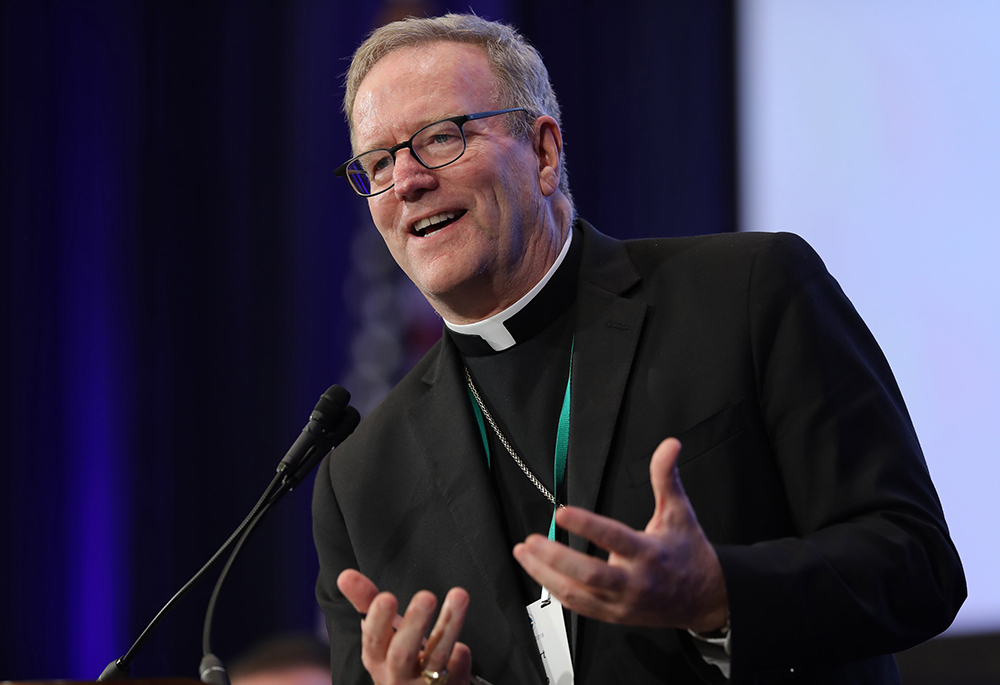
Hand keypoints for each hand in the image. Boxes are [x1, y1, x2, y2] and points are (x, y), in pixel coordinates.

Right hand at [337, 569, 472, 684]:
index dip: (378, 621)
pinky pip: (457, 674)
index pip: (373, 640)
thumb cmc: (400, 658)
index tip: (386, 597)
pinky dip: (460, 659)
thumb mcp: (382, 633)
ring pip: (436, 657)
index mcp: (377, 659)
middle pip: (403, 653)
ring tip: (459, 595)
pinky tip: (463, 648)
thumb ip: (366, 602)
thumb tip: (344, 575)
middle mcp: (397, 676)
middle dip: (414, 624)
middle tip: (426, 596)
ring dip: (449, 626)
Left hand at [512, 438, 728, 632]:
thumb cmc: (689, 553)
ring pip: (578, 594)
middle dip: (556, 558)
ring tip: (523, 553)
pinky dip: (556, 590)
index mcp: (650, 553)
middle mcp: (635, 582)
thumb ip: (667, 478)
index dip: (587, 525)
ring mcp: (623, 603)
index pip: (614, 538)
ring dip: (546, 575)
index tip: (562, 511)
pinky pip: (580, 607)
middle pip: (590, 574)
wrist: (706, 600)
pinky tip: (538, 573)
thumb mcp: (679, 512)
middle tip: (531, 540)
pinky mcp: (615, 616)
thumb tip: (670, 444)